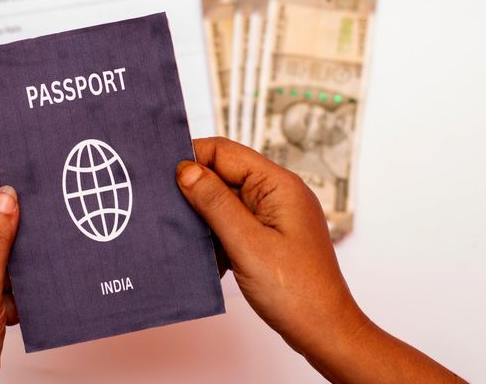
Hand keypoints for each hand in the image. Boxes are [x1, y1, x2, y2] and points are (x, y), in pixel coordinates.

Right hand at [176, 138, 463, 382]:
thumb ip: (215, 203)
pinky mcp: (270, 237)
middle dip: (194, 188)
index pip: (225, 152)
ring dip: (203, 216)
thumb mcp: (247, 243)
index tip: (161, 173)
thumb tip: (185, 169)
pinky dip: (216, 235)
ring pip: (226, 201)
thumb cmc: (297, 292)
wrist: (324, 332)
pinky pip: (234, 224)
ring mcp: (275, 216)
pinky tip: (202, 254)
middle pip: (224, 174)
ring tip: (179, 232)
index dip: (193, 157)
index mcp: (278, 184)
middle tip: (162, 204)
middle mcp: (278, 194)